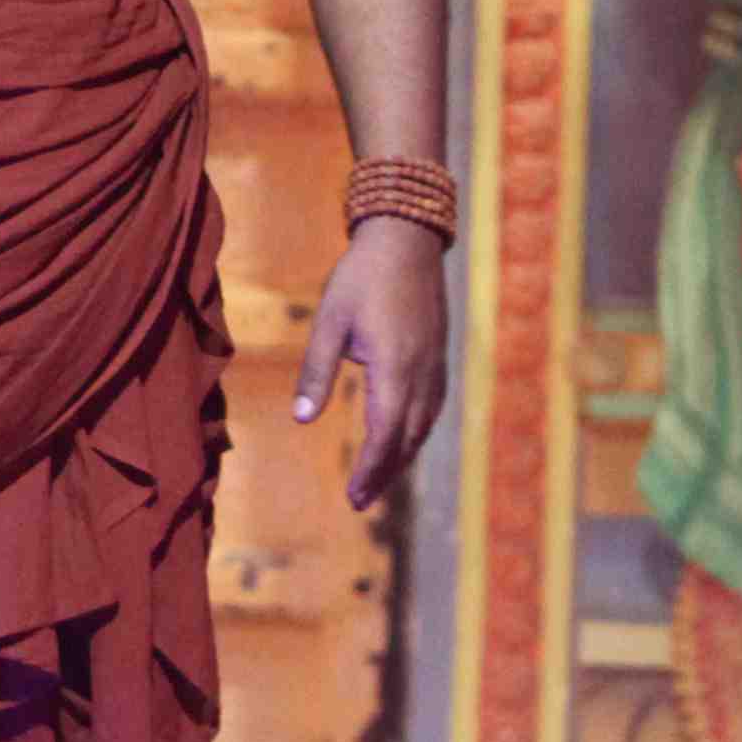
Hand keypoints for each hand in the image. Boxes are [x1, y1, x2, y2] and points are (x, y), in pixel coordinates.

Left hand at [289, 219, 449, 509]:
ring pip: (423, 426)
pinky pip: (432, 408)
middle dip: (384, 474)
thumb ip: (316, 372)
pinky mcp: (438, 357)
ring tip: (378, 481)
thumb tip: (303, 419)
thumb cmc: (362, 277)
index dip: (371, 470)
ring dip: (401, 457)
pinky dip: (415, 432)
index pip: (386, 435)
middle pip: (407, 439)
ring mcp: (436, 366)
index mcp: (395, 369)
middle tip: (360, 502)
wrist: (407, 239)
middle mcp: (422, 374)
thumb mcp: (329, 322)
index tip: (353, 497)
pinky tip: (402, 439)